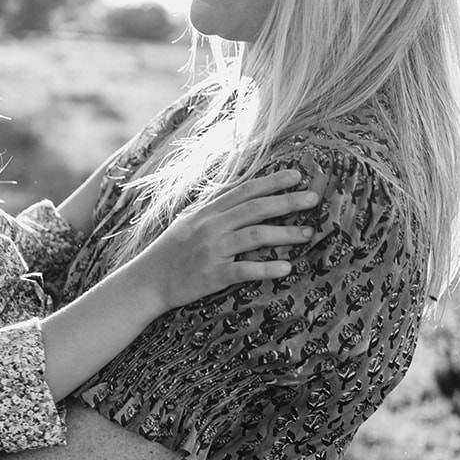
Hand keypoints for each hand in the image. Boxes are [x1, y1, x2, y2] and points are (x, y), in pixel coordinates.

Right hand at [142, 168, 317, 309]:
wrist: (145, 283)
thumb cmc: (168, 255)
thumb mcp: (186, 226)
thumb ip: (211, 213)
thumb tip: (237, 201)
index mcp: (205, 214)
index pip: (243, 191)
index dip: (271, 182)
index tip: (296, 176)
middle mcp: (210, 228)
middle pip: (255, 209)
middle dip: (287, 201)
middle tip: (314, 198)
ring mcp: (211, 251)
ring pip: (255, 236)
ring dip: (285, 234)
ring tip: (308, 234)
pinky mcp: (211, 275)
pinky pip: (244, 269)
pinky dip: (266, 268)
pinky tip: (285, 267)